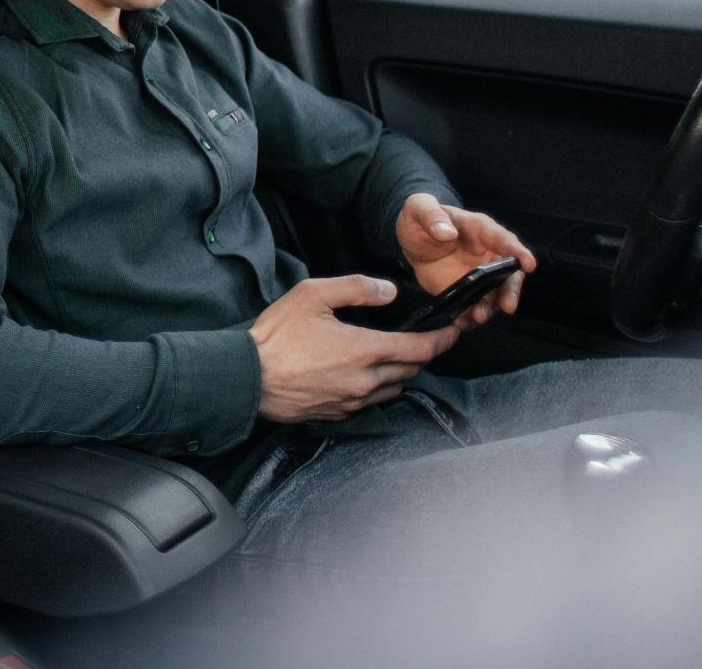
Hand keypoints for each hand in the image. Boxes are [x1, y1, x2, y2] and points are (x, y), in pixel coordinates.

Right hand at [248, 275, 460, 422]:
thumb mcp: (311, 296)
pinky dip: (376, 387)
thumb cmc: (276, 337)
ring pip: (394, 388)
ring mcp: (352, 401)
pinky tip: (361, 373)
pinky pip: (370, 401)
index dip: (443, 339)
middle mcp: (365, 381)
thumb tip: (388, 291)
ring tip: (391, 356)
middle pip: (411, 370)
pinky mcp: (338, 413)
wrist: (247, 379)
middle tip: (423, 339)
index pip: (420, 349)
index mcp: (365, 350)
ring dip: (400, 372)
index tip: (454, 331)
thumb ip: (355, 288)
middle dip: (422, 354)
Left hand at [395, 193, 538, 329]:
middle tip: (507, 306)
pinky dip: (468, 316)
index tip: (529, 264)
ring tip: (476, 317)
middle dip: (510, 290)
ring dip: (489, 308)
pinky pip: (472, 306)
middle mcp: (487, 255)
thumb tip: (447, 233)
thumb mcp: (419, 209)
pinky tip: (461, 322)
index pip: (504, 240)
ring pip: (493, 295)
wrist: (411, 239)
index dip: (518, 252)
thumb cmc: (421, 218)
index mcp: (481, 230)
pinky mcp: (465, 292)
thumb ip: (432, 217)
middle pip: (508, 274)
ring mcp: (478, 276)